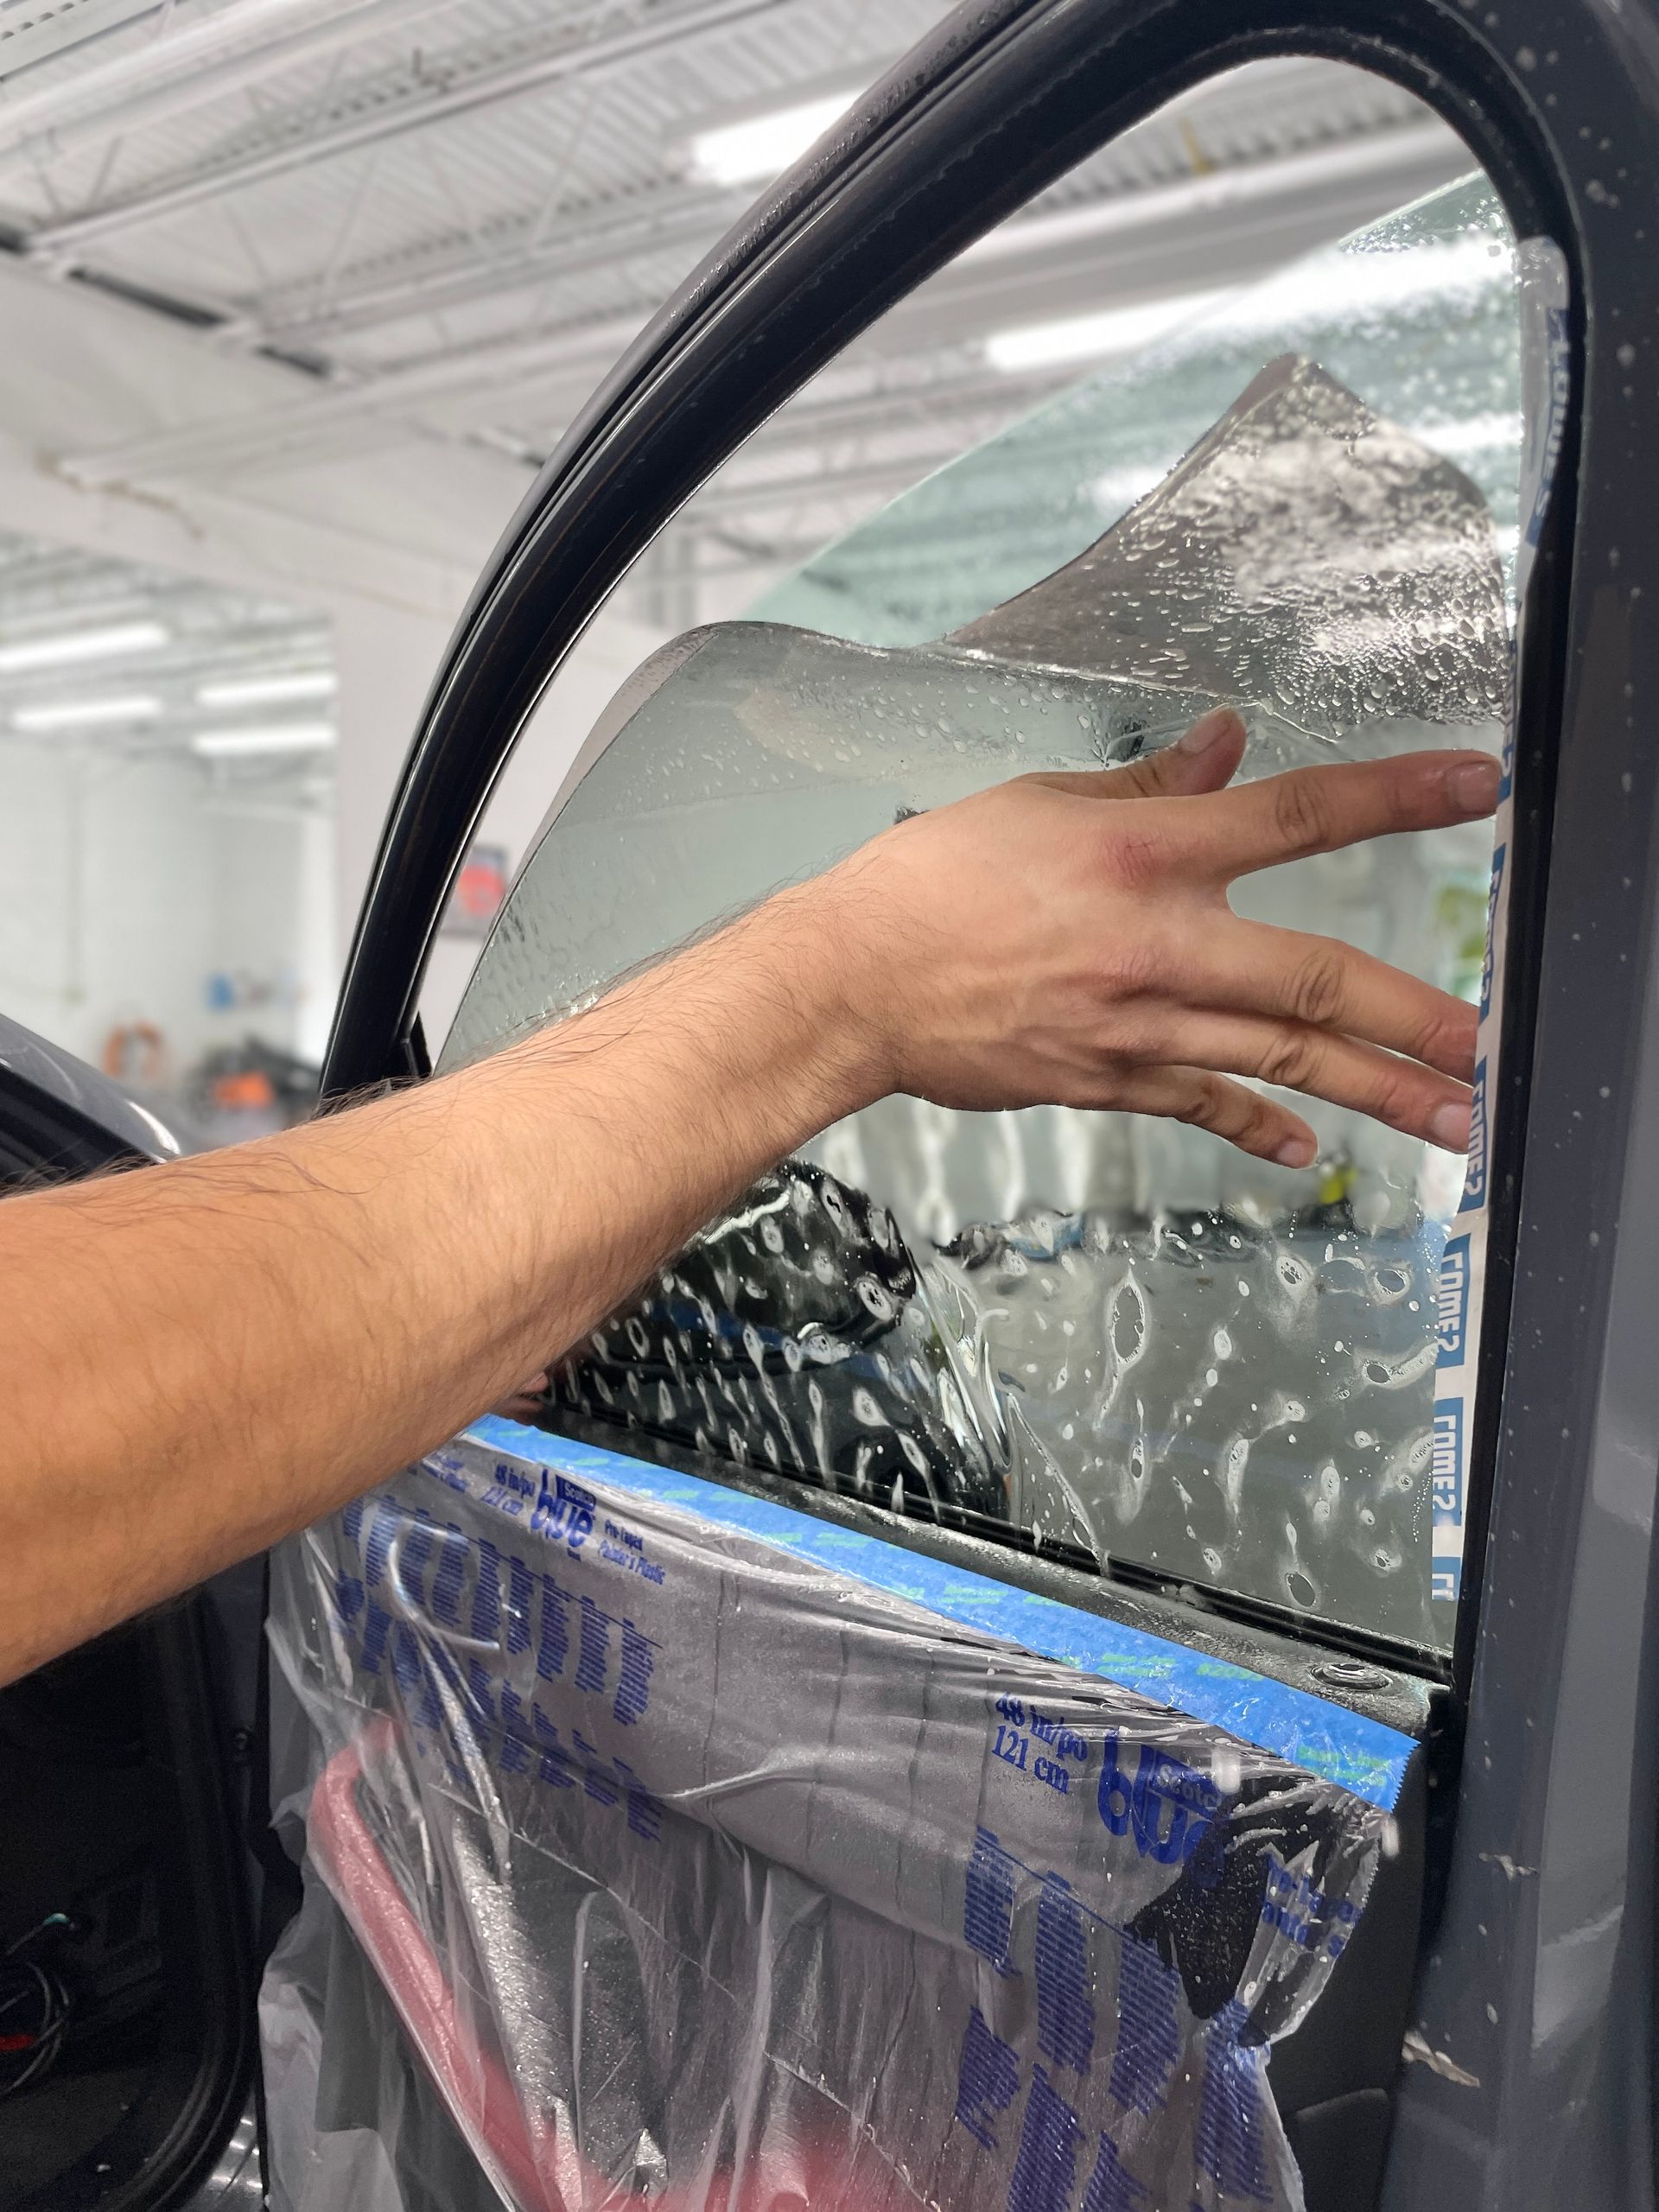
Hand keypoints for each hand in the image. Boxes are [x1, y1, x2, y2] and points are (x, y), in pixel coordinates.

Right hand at [820, 708, 1495, 1167]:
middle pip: (1314, 982)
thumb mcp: (1038, 804)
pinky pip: (1202, 1103)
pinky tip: (1307, 1148)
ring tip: (1448, 1119)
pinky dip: (1258, 1125)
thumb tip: (1225, 743)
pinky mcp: (1106, 1079)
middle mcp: (1158, 946)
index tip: (1474, 790)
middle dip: (1411, 1017)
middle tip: (1486, 1044)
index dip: (1393, 798)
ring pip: (1278, 1061)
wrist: (850, 985)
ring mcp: (1137, 1027)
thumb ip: (1147, 787)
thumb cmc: (929, 883)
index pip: (1294, 818)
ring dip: (1373, 1091)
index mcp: (1143, 856)